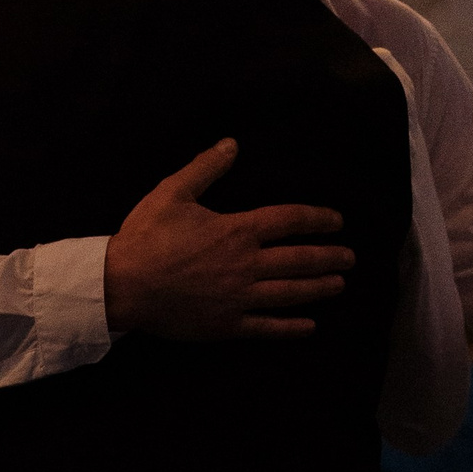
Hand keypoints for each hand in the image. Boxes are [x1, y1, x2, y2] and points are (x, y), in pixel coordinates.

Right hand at [102, 138, 351, 341]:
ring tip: (339, 285)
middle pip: (300, 259)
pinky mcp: (226, 325)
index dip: (318, 219)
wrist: (121, 285)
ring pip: (290, 293)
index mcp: (237, 230)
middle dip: (329, 257)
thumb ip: (206, 168)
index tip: (337, 221)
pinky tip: (309, 326)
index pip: (290, 220)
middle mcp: (246, 265)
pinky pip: (267, 327)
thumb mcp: (173, 192)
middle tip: (350, 258)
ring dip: (319, 288)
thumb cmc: (145, 237)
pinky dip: (291, 327)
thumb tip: (232, 144)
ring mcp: (239, 298)